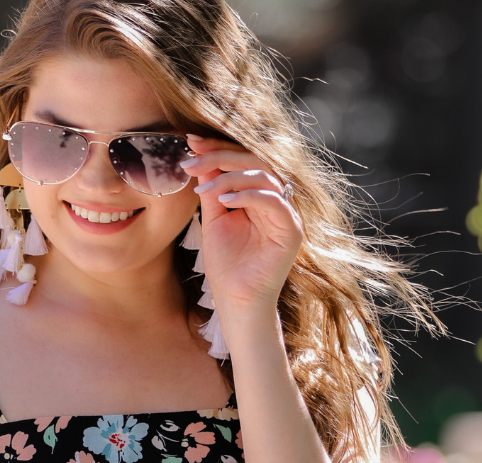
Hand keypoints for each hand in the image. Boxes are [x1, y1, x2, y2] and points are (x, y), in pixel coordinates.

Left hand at [181, 135, 302, 317]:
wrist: (237, 301)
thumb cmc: (226, 266)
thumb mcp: (214, 220)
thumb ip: (213, 190)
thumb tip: (201, 159)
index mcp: (259, 196)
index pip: (242, 161)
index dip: (217, 149)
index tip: (190, 143)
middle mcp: (276, 200)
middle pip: (254, 161)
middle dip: (220, 156)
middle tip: (193, 157)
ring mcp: (286, 214)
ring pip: (263, 176)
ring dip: (230, 177)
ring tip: (204, 190)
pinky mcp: (291, 230)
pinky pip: (273, 200)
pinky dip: (248, 196)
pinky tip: (224, 202)